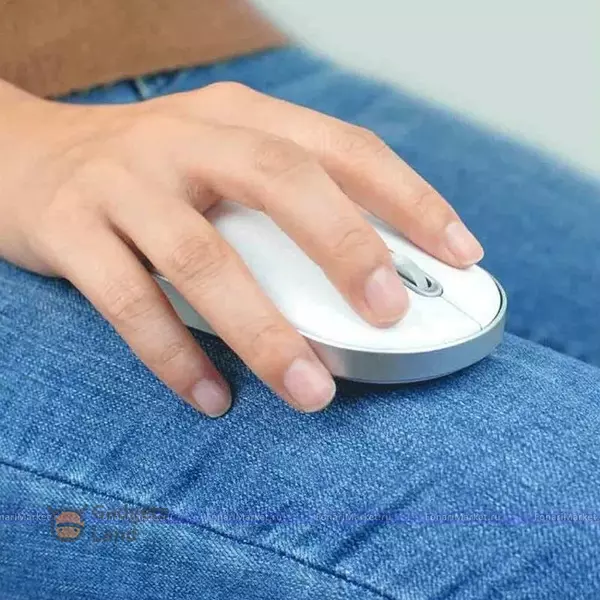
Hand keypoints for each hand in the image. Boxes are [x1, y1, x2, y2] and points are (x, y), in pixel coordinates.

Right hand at [0, 81, 482, 416]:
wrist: (27, 155)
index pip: (341, 146)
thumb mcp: (219, 159)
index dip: (407, 197)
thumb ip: (285, 205)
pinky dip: (174, 355)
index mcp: (239, 117)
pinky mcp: (70, 227)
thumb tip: (368, 270)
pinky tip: (213, 397)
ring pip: (202, 257)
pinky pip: (128, 299)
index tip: (459, 252)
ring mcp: (124, 181)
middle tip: (389, 316)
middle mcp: (186, 139)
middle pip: (280, 182)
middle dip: (344, 249)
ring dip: (262, 329)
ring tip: (309, 389)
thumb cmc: (148, 170)